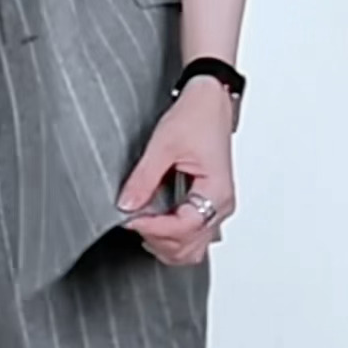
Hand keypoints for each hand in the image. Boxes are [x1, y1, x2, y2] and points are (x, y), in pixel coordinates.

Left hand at [116, 78, 235, 265]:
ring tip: (142, 221)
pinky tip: (154, 220)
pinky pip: (193, 234)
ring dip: (164, 242)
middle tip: (133, 219)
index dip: (153, 228)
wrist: (210, 100)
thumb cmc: (197, 116)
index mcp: (216, 192)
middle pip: (189, 247)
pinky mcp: (208, 203)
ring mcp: (216, 207)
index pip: (183, 228)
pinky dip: (172, 235)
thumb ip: (144, 178)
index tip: (130, 219)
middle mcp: (220, 206)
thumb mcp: (164, 145)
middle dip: (158, 239)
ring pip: (192, 248)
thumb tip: (126, 204)